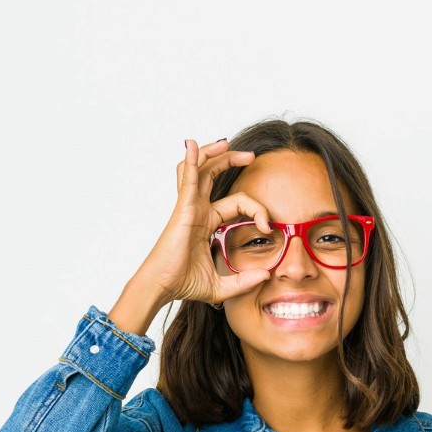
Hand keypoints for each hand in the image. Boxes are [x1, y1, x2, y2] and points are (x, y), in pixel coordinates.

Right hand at [133, 137, 275, 306]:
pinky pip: (187, 178)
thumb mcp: (222, 285)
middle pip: (214, 175)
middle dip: (232, 161)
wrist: (163, 287)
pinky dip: (190, 161)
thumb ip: (244, 281)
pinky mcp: (183, 208)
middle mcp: (197, 209)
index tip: (268, 226)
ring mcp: (189, 206)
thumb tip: (266, 275)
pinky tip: (192, 145)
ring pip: (200, 170)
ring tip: (227, 143)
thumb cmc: (183, 284)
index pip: (237, 203)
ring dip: (213, 153)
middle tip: (252, 156)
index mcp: (206, 222)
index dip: (256, 210)